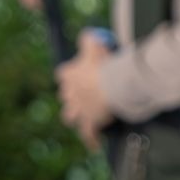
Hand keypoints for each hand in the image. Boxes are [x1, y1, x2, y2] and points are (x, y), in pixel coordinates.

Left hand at [56, 29, 115, 148]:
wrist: (115, 86)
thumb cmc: (106, 65)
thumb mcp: (96, 45)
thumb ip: (89, 39)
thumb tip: (88, 34)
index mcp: (69, 75)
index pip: (64, 74)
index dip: (71, 74)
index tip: (78, 73)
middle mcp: (70, 94)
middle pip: (66, 96)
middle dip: (72, 95)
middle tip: (84, 94)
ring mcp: (78, 110)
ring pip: (70, 116)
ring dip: (75, 115)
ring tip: (82, 117)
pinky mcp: (89, 122)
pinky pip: (88, 133)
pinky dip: (90, 139)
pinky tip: (93, 145)